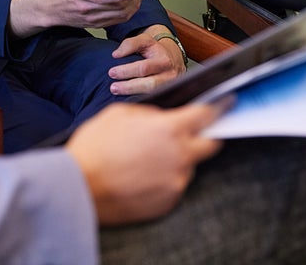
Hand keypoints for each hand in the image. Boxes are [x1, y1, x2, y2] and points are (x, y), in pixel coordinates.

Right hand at [66, 102, 223, 225]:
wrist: (79, 187)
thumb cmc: (96, 147)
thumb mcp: (120, 114)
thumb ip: (151, 114)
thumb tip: (163, 117)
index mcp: (170, 129)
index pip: (207, 114)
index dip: (220, 106)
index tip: (226, 103)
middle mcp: (180, 156)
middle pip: (211, 143)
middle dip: (206, 135)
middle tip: (192, 132)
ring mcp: (176, 181)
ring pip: (188, 165)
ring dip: (177, 159)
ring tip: (147, 159)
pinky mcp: (168, 202)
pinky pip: (173, 185)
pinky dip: (164, 178)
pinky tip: (142, 176)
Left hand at [107, 23, 186, 95]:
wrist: (173, 59)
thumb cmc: (155, 51)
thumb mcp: (145, 41)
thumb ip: (130, 44)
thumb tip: (116, 55)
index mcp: (163, 61)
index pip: (143, 68)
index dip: (126, 71)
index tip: (111, 72)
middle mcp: (169, 76)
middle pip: (149, 84)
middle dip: (129, 87)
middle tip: (113, 87)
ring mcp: (169, 87)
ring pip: (151, 94)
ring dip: (132, 94)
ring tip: (117, 92)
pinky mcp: (167, 95)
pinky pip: (153, 99)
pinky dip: (139, 100)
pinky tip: (127, 100)